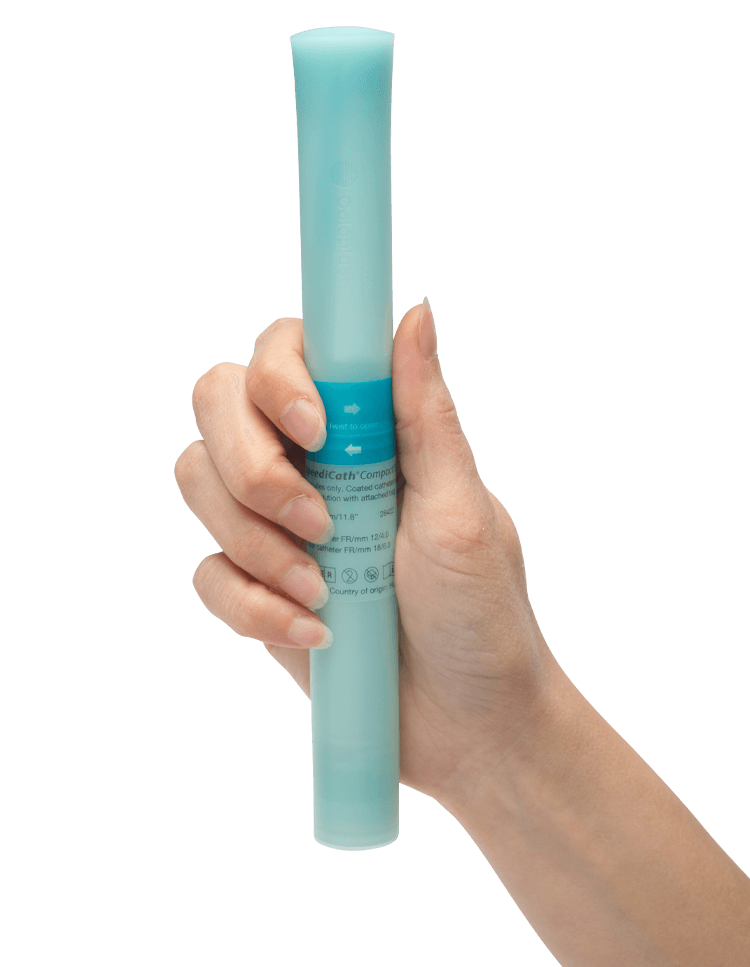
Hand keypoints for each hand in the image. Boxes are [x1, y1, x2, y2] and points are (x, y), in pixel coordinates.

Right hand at [175, 300, 561, 803]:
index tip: (316, 433)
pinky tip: (316, 636)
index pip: (287, 354)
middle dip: (251, 467)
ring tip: (326, 594)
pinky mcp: (254, 589)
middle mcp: (312, 465)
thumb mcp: (461, 509)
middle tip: (318, 522)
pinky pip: (207, 575)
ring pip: (198, 484)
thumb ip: (424, 413)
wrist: (468, 725)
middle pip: (218, 406)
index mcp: (366, 431)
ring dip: (255, 543)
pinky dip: (253, 606)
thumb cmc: (481, 613)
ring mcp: (276, 526)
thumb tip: (415, 312)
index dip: (280, 378)